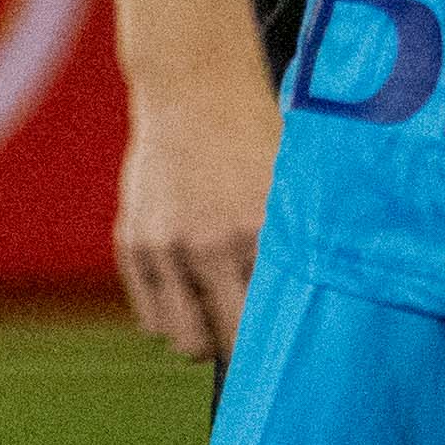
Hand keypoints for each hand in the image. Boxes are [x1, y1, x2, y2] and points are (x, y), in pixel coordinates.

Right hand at [111, 67, 277, 362]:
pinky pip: (149, 316)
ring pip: (179, 339)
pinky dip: (169, 314)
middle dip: (233, 347)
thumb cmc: (256, 142)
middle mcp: (207, 244)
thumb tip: (312, 316)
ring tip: (216, 308)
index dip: (270, 347)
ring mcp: (164, 246)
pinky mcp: (132, 243)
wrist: (195, 90)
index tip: (279, 354)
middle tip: (246, 332)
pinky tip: (190, 288)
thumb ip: (293, 250)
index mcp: (257, 232)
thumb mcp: (288, 190)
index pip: (261, 326)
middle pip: (216, 343)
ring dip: (198, 334)